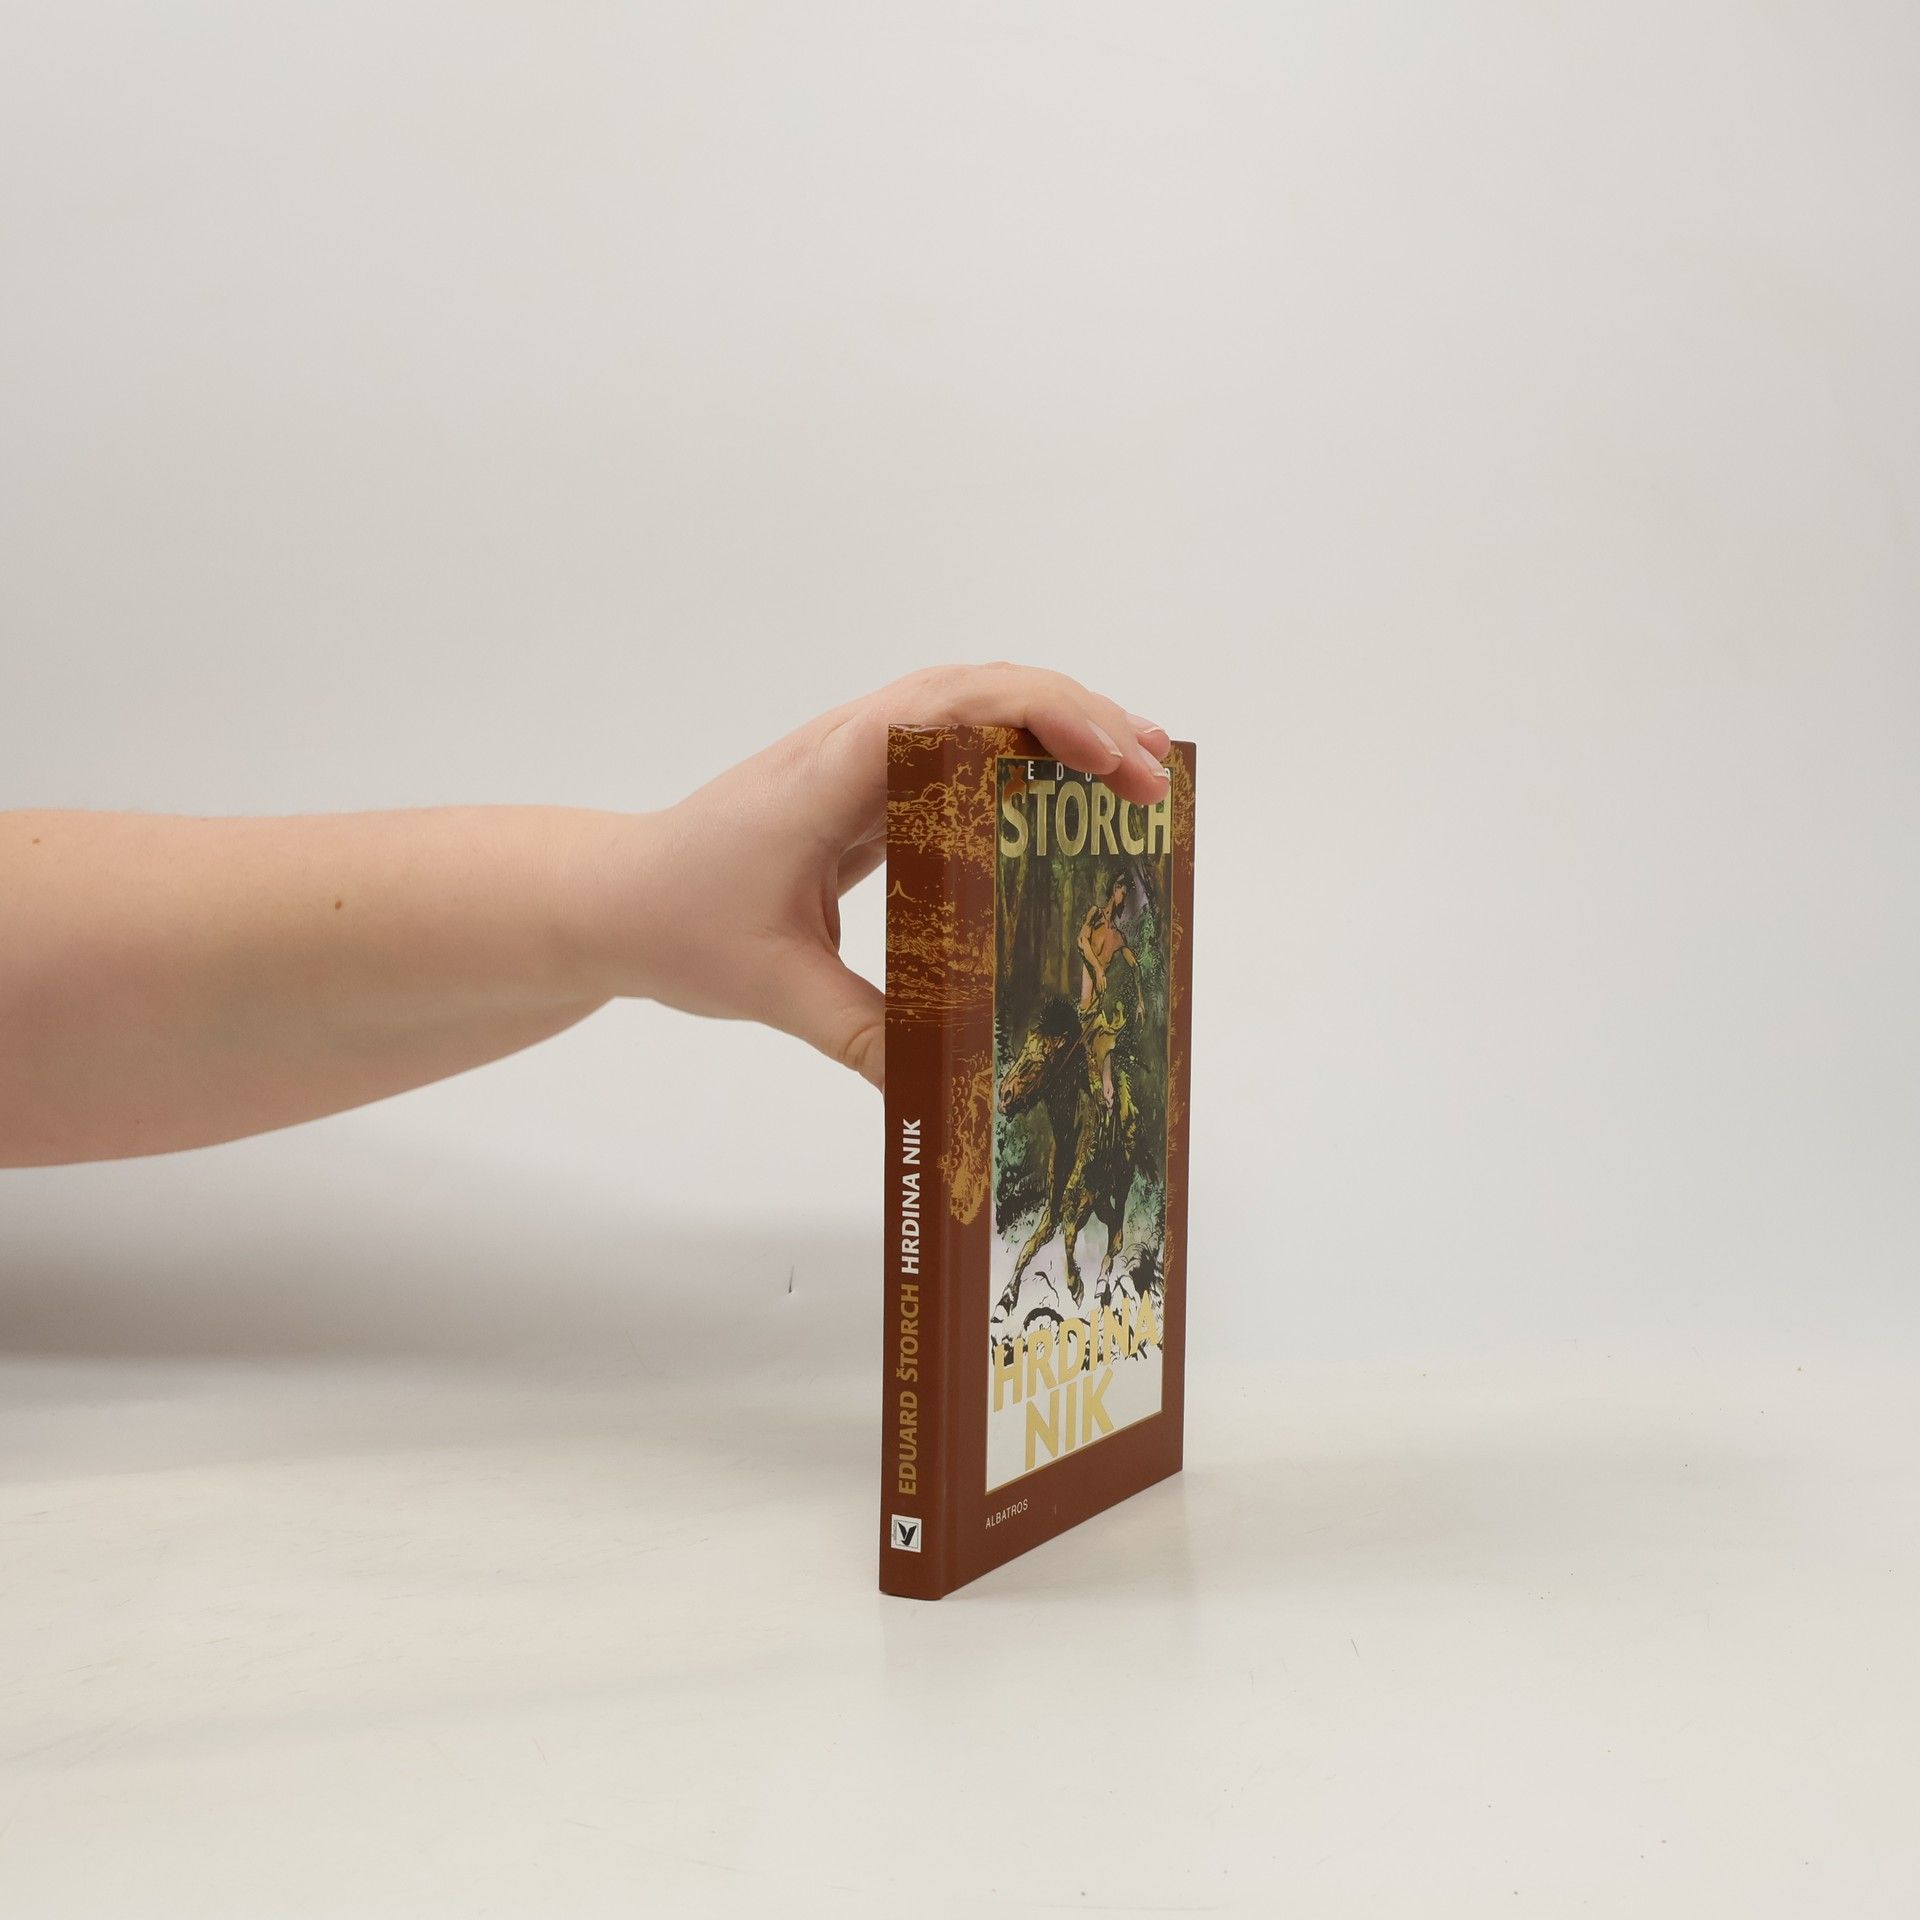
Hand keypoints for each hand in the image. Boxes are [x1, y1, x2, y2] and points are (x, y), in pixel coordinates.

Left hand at [605, 664, 1171, 1088]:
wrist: (614, 897)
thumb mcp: (775, 990)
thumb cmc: (679, 922)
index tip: (1114, 762)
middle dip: (1082, 718)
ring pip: (976, 703)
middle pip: (985, 686)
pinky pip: (957, 745)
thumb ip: (865, 1038)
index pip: (954, 706)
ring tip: (1139, 770)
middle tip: (1158, 778)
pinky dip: (1022, 752)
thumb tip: (955, 1090)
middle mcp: (852, 743)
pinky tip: (1065, 795)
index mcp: (832, 771)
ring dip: (1059, 723)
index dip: (1044, 717)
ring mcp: (860, 755)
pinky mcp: (866, 783)